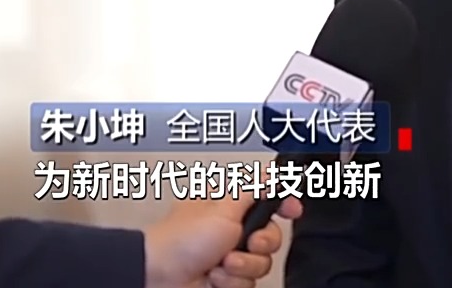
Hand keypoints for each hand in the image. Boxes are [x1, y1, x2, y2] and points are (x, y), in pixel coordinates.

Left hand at [142, 191, 302, 287]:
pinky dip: (232, 283)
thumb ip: (252, 189)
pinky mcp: (226, 280)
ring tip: (220, 265)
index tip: (292, 210)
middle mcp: (231, 230)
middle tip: (247, 243)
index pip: (267, 199)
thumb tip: (272, 173)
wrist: (159, 278)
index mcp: (230, 205)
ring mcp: (229, 257)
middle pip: (271, 236)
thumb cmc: (180, 240)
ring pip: (261, 263)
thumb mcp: (223, 207)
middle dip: (261, 243)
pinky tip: (213, 278)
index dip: (284, 204)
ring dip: (243, 267)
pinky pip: (248, 283)